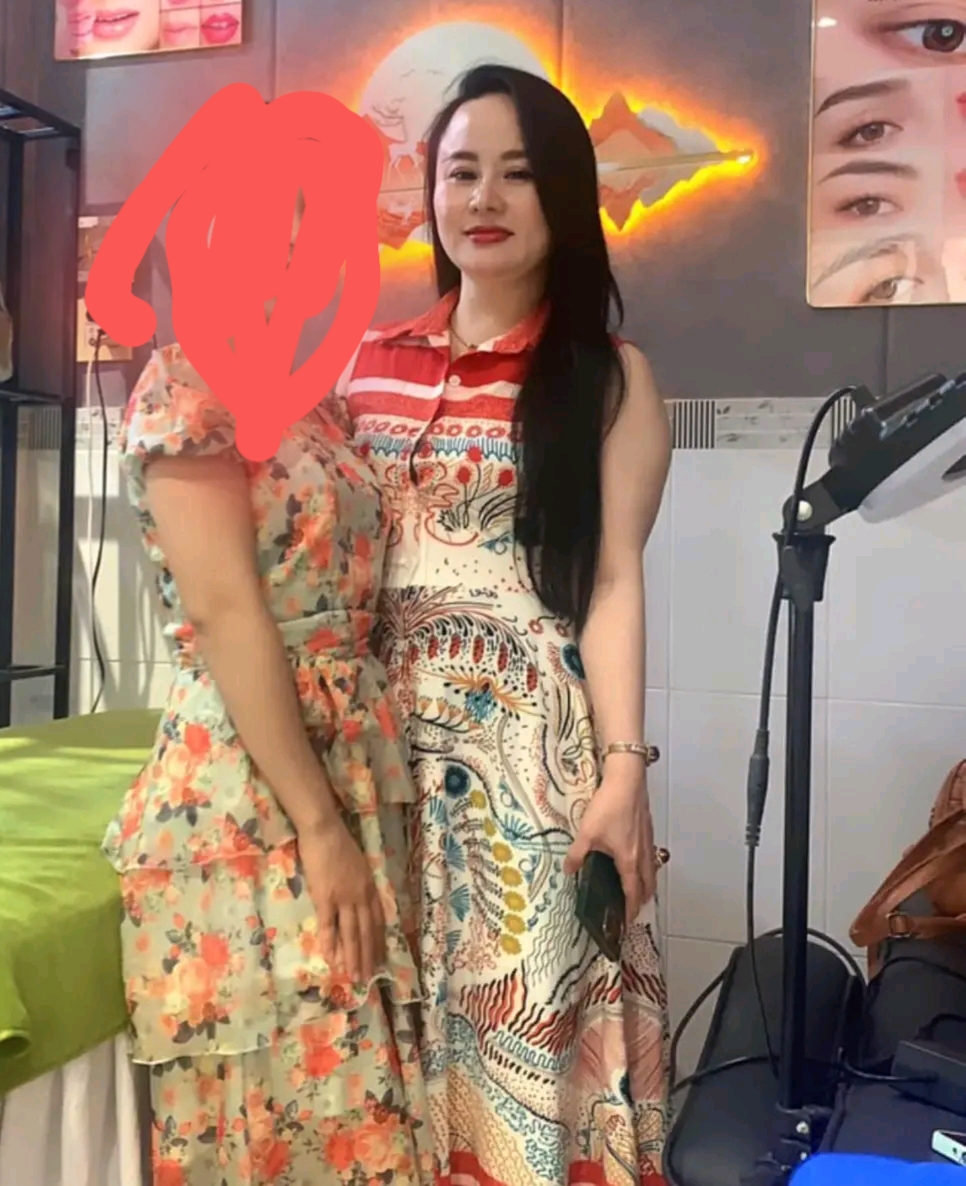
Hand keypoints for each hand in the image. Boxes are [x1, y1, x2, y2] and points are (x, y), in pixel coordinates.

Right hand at [298, 817, 385, 982]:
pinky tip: (332, 959)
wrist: (324, 830)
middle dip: (368, 956)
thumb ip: (361, 884)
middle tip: (368, 977)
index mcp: (370, 887)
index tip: (380, 958)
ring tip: (354, 976)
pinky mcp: (325, 898)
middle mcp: (361, 896)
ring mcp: (344, 898)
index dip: (378, 941)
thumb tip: (361, 901)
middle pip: (367, 931)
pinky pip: (329, 925)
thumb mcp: (359, 865)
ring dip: (354, 957)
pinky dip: (330, 944)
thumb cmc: (339, 844)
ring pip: (351, 933)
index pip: (378, 920)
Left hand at [563, 757, 655, 924]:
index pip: (632, 892)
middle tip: (632, 908)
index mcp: (628, 860)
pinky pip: (650, 855)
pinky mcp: (648, 827)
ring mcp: (648, 840)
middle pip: (648, 884)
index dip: (629, 909)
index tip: (627, 922)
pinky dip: (645, 866)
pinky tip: (635, 858)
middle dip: (641, 899)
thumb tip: (568, 870)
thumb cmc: (609, 807)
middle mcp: (642, 854)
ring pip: (651, 869)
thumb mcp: (587, 832)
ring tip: (636, 888)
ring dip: (645, 883)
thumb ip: (577, 854)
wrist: (627, 780)